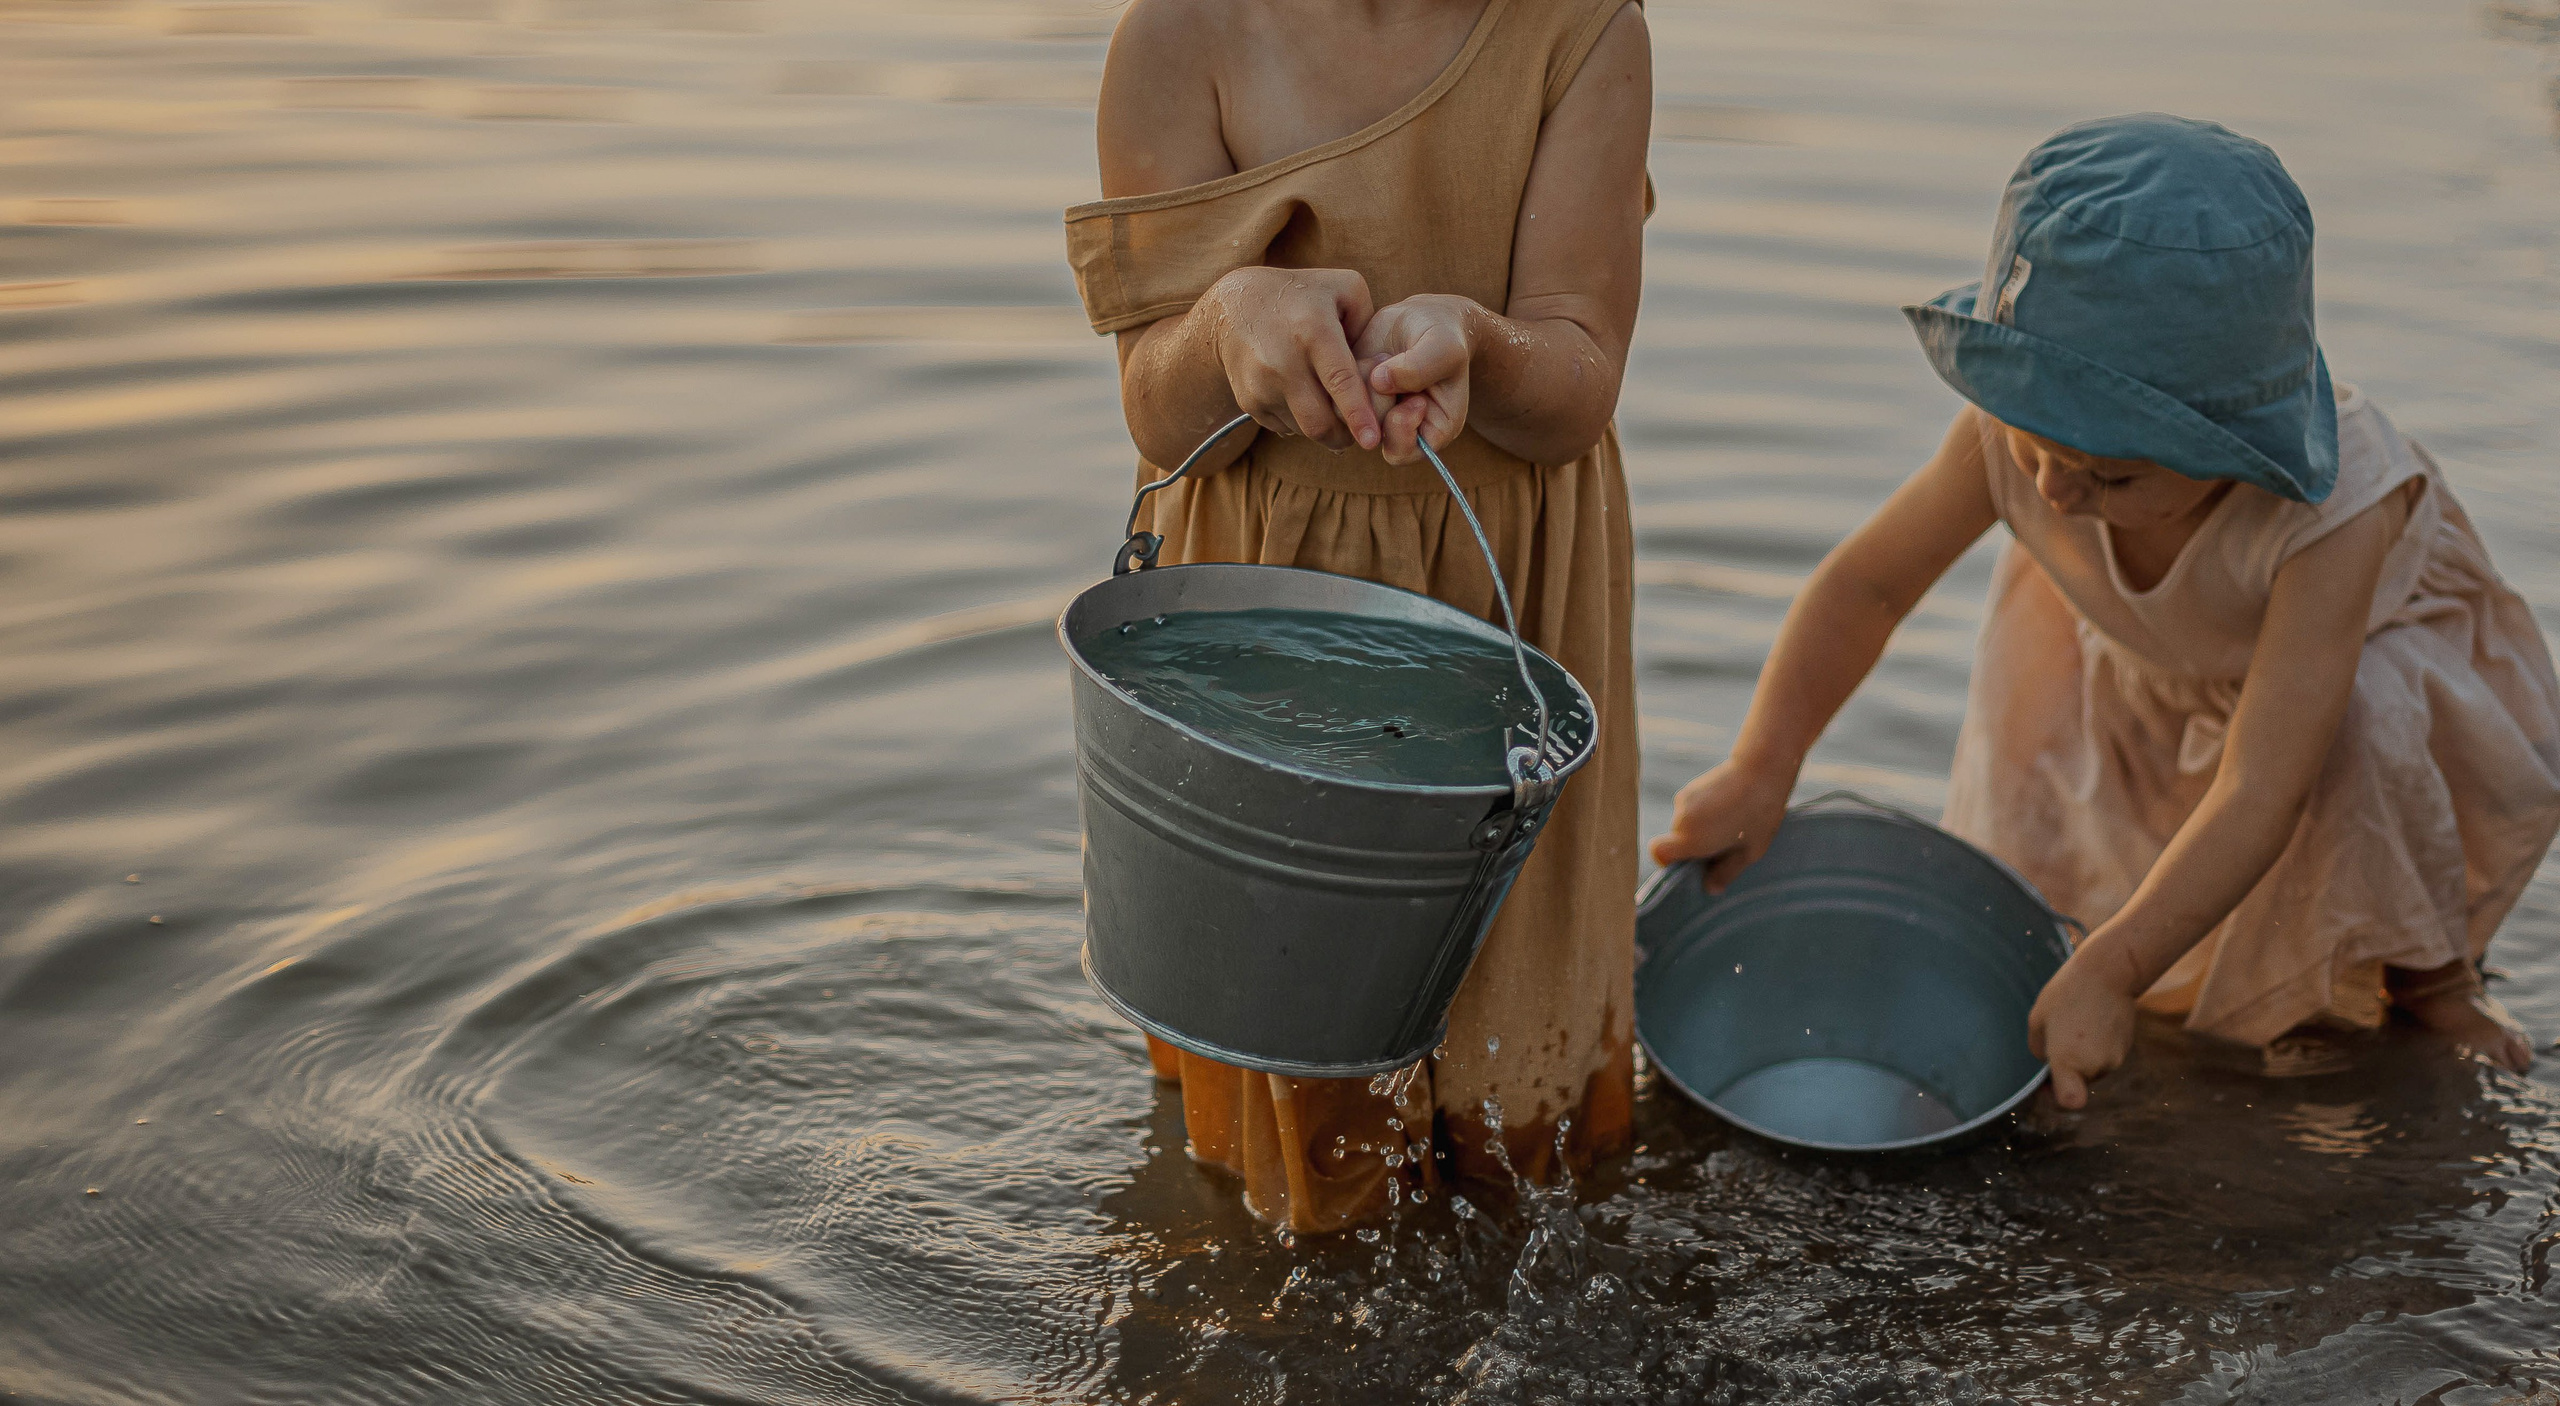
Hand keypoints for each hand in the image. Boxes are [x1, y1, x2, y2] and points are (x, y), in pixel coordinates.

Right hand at [1201, 267, 1387, 452]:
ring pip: (1303, 429)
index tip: (1372, 441)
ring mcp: (1262, 385)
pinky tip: (1302, 396)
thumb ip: (1369, 322)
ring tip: (1329, 405)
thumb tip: (1378, 365)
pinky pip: (1284, 427)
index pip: (1339, 382)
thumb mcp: (1342, 286)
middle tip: (1358, 431)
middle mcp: (1283, 361)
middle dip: (1344, 436)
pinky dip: (1300, 421)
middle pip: (1318, 422)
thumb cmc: (1300, 295)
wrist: (1232, 307)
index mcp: (1313, 331)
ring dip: (1322, 427)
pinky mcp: (1249, 401)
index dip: (1357, 415)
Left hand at [1356, 295, 1476, 464]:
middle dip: (1380, 398)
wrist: (1421, 318)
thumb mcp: (1444, 348)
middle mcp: (1400, 430)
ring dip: (1364, 381)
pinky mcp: (1352, 396)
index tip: (1416, 399)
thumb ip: (1419, 368)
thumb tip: (1379, 382)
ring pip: (1349, 415)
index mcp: (1433, 432)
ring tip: (1385, 358)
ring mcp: (1374, 415)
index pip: (1404, 452)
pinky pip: (1335, 394)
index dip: (1402, 426)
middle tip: (1398, 368)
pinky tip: (1370, 356)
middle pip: (1371, 433)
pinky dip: (1349, 371)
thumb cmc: (1443, 337)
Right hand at [1647, 756, 1793, 892]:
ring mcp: (1684, 801)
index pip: (1659, 853)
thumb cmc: (1759, 814)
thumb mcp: (1749, 852)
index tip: (1692, 861)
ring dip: (1701, 828)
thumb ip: (1726, 872)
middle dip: (1695, 845)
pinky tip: (1728, 806)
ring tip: (1731, 821)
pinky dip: (1704, 813)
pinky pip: (1691, 810)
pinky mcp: (1690, 789)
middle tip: (1727, 842)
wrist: (1761, 770)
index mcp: (1692, 839)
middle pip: (1677, 840)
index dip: (1669, 861)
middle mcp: (1682, 819)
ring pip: (1685, 824)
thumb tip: (1710, 889)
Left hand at [2027, 943, 2142, 1109]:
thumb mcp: (2038, 1019)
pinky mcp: (2127, 1048)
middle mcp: (2094, 1066)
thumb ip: (2039, 1049)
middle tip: (2059, 1037)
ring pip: (2093, 1069)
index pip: (2070, 1101)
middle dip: (2068, 1068)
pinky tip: (2093, 1021)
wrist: (2109, 973)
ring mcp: (2114, 1058)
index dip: (2057, 1096)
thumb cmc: (2066, 992)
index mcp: (2068, 1060)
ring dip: (2084, 1055)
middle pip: (2078, 1081)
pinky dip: (2099, 1046)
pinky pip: (2106, 1056)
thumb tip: (2046, 1062)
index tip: (2049, 1082)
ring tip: (2078, 1024)